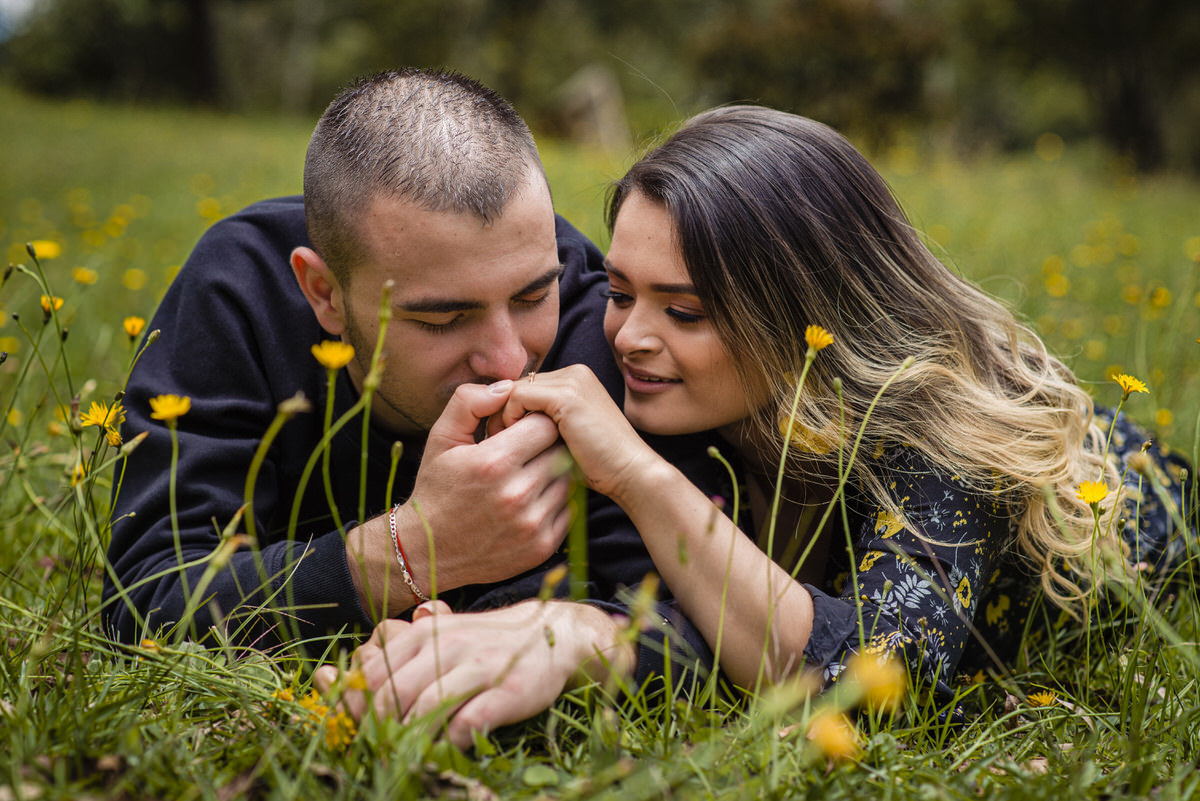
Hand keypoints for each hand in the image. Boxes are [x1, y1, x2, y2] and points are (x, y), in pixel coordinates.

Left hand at [317, 601, 633, 749]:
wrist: (553, 634)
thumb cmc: (484, 644)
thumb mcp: (437, 639)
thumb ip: (389, 656)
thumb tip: (328, 672)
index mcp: (423, 634)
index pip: (369, 675)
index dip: (354, 710)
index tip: (354, 734)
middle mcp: (448, 645)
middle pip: (391, 695)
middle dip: (377, 731)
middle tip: (378, 753)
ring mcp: (479, 667)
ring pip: (425, 709)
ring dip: (410, 740)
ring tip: (408, 758)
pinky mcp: (508, 690)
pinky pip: (469, 721)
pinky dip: (452, 744)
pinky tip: (449, 751)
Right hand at [347, 380, 572, 613]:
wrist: (427, 552)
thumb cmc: (436, 489)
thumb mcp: (441, 439)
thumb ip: (470, 402)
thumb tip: (507, 387)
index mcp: (493, 462)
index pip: (545, 425)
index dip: (535, 422)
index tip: (521, 429)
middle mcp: (517, 495)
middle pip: (561, 452)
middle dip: (547, 446)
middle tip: (528, 451)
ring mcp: (532, 524)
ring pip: (568, 481)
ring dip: (554, 474)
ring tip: (529, 475)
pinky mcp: (542, 548)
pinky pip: (569, 510)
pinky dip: (556, 502)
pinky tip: (532, 500)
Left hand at [501, 365, 658, 502]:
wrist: (631, 473)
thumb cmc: (600, 466)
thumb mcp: (565, 437)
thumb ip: (541, 423)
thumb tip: (502, 427)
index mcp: (576, 380)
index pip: (526, 387)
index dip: (508, 413)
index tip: (502, 442)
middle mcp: (575, 373)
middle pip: (517, 386)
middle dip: (500, 413)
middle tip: (496, 444)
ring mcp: (572, 380)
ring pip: (512, 390)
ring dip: (501, 418)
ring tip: (503, 446)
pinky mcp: (566, 395)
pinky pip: (516, 397)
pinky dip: (507, 419)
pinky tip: (513, 444)